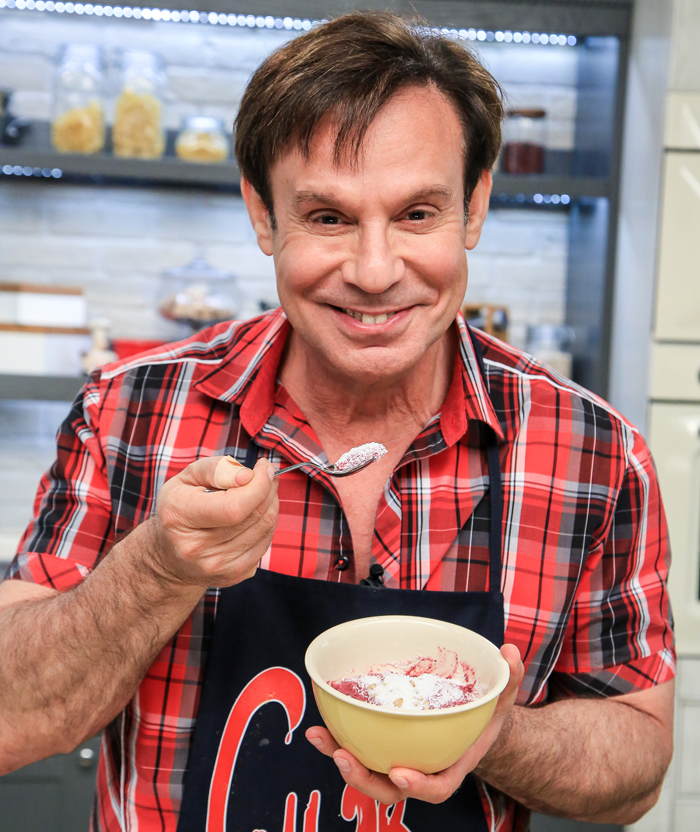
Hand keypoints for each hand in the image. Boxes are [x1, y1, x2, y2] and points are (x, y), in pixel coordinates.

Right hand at [149, 455, 278, 588]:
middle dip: (268, 489)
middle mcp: (196, 547)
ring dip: (271, 504)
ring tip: (262, 491)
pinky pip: (264, 544)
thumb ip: (217, 469)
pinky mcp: (233, 575)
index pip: (234, 506)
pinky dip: (266, 524)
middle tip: (267, 475)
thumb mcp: (187, 478)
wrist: (168, 557)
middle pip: (253, 515)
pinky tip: (255, 514)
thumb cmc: (180, 508)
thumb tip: (248, 476)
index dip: (258, 484)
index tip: (264, 467)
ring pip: (264, 528)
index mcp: (180, 516)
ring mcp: (216, 565)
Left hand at [306, 644, 522, 803]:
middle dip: (364, 778)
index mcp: (451, 766)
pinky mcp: (381, 746)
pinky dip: (338, 738)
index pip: (437, 787)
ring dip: (339, 756)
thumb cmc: (484, 715)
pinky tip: (320, 724)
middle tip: (344, 757)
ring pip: (367, 771)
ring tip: (318, 736)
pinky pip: (359, 748)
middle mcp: (421, 770)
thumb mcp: (501, 697)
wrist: (470, 723)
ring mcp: (398, 760)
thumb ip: (507, 678)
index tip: (400, 773)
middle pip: (391, 788)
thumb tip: (510, 652)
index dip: (419, 786)